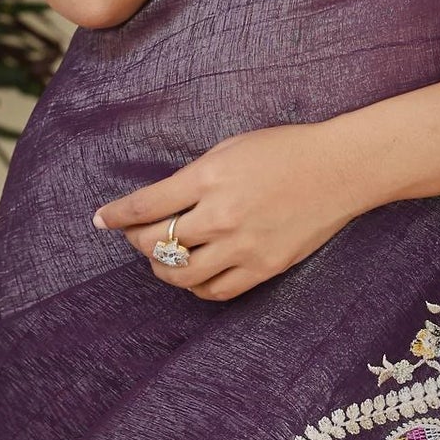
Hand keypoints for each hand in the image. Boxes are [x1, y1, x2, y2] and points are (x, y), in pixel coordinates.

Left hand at [92, 122, 364, 300]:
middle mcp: (220, 215)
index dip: (117, 216)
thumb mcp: (231, 148)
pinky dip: (197, 286)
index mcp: (209, 177)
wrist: (338, 169)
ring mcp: (242, 246)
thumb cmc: (285, 149)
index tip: (101, 220)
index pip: (146, 205)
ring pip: (182, 274)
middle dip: (137, 243)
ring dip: (162, 269)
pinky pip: (217, 291)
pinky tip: (194, 275)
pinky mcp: (263, 267)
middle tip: (135, 237)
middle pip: (158, 244)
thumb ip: (196, 176)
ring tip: (160, 260)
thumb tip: (163, 201)